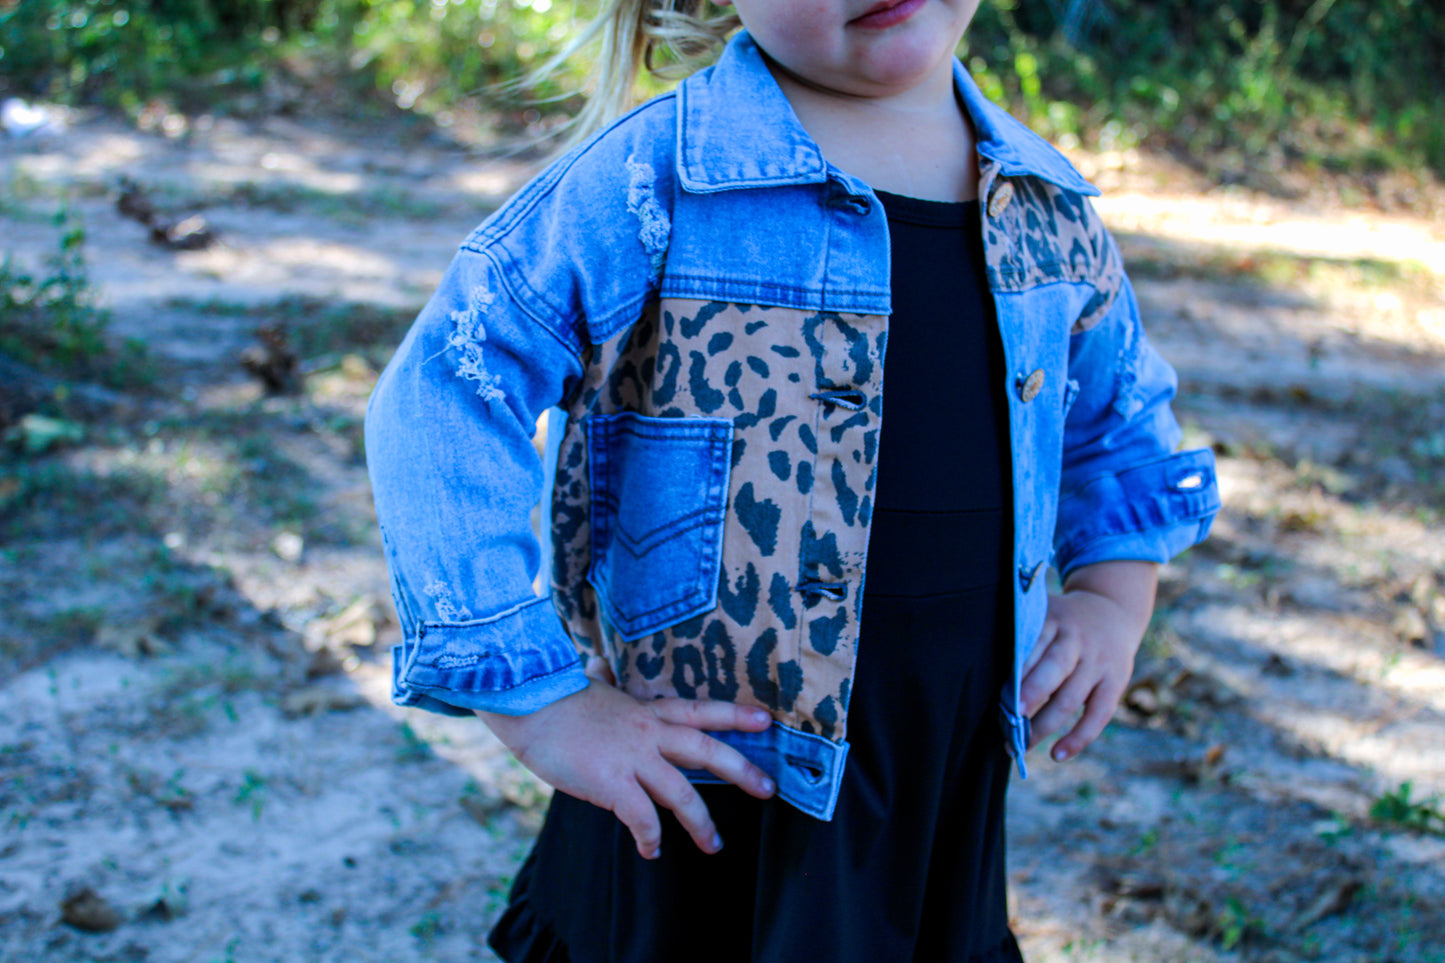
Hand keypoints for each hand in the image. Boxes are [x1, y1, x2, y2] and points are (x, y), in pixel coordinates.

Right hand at [476, 681, 775, 858]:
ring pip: (681, 792)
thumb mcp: (591, 686)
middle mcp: (647, 731)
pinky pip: (642, 817)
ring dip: (701, 822)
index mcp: (646, 711)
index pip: (700, 709)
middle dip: (741, 769)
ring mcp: (632, 757)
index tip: (765, 720)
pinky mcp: (611, 781)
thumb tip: (597, 665)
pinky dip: (650, 837)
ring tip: (714, 844)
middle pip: (706, 749)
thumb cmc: (553, 698)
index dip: (734, 715)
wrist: (528, 703)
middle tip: (768, 788)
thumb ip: (604, 682)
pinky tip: (651, 851)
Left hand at [1020, 560, 1157, 761]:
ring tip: (1021, 746)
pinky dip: (1078, 738)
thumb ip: (1022, 633)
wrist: (1113, 611)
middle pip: (1055, 669)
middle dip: (1032, 694)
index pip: (1034, 646)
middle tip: (1011, 716)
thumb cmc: (1063, 622)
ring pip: (1070, 698)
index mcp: (1055, 621)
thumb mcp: (1045, 613)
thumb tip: (982, 662)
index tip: (1000, 694)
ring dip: (1044, 725)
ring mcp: (1099, 663)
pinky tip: (1057, 754)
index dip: (1018, 671)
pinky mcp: (1115, 683)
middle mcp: (1078, 641)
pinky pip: (1097, 716)